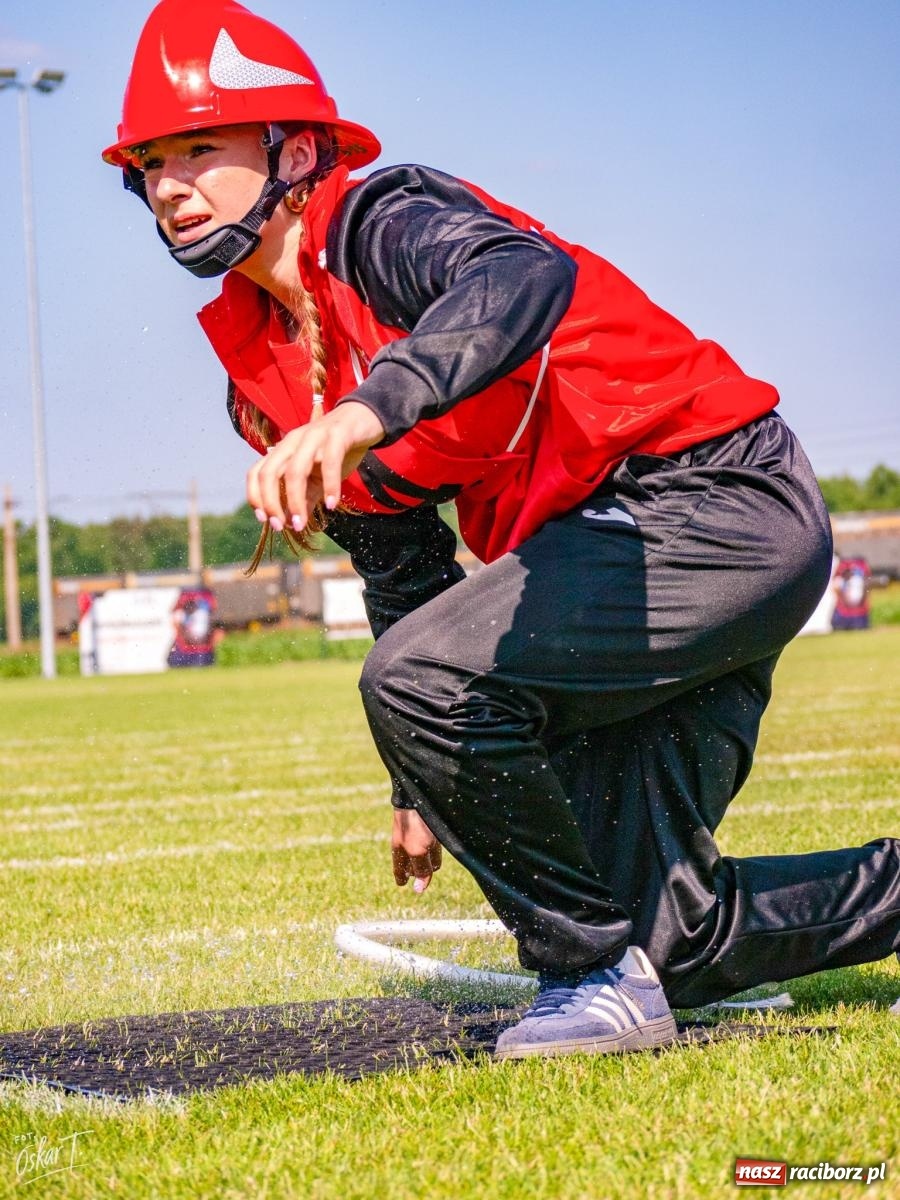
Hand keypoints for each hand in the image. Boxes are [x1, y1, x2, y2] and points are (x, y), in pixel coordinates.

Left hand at [246, 401, 384, 530]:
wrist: (363, 420)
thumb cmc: (337, 449)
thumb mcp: (318, 476)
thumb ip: (305, 497)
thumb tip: (292, 522)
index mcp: (283, 450)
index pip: (256, 473)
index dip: (255, 497)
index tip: (266, 521)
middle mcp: (292, 441)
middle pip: (269, 473)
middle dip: (271, 503)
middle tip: (281, 527)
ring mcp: (313, 436)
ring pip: (295, 471)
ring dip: (295, 501)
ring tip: (301, 523)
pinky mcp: (336, 435)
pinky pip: (329, 463)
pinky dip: (329, 487)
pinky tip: (332, 505)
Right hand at [392, 808, 442, 892]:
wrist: (419, 796)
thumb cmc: (415, 824)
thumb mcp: (418, 851)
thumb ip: (421, 870)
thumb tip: (418, 890)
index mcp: (399, 850)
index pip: (399, 869)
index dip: (401, 877)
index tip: (401, 883)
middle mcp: (408, 843)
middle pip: (417, 863)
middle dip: (421, 868)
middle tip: (423, 867)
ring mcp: (417, 833)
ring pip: (427, 852)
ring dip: (432, 855)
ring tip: (432, 847)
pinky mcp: (429, 825)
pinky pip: (434, 840)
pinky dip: (437, 843)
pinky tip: (439, 839)